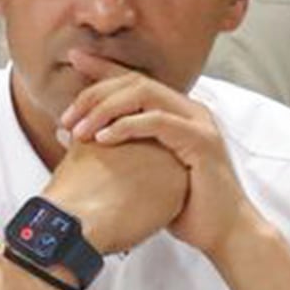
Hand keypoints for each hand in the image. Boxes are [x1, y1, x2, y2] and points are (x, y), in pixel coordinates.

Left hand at [61, 54, 247, 254]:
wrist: (223, 232)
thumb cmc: (182, 205)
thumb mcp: (139, 170)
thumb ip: (109, 148)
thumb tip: (65, 135)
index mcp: (175, 113)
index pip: (134, 80)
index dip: (103, 67)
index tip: (73, 58)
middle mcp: (189, 110)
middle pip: (134, 81)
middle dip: (94, 94)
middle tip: (66, 117)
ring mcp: (198, 123)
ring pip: (144, 94)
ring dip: (104, 109)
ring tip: (78, 131)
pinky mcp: (202, 141)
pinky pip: (158, 121)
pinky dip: (126, 126)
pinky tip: (102, 139)